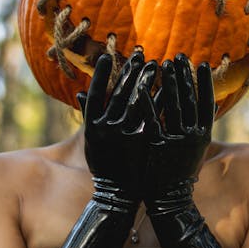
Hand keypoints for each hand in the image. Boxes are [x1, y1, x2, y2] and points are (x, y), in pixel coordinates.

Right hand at [77, 52, 156, 200]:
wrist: (117, 193)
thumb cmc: (103, 164)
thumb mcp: (92, 141)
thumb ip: (89, 115)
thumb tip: (81, 93)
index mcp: (91, 126)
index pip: (95, 93)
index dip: (102, 74)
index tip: (107, 56)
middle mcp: (106, 128)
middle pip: (119, 93)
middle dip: (130, 72)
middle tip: (140, 55)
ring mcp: (125, 135)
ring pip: (137, 101)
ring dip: (146, 81)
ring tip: (156, 65)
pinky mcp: (142, 142)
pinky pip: (152, 116)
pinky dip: (159, 101)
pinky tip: (167, 88)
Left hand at [140, 54, 213, 202]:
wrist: (169, 198)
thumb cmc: (181, 172)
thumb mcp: (197, 150)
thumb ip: (200, 126)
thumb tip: (210, 104)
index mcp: (203, 135)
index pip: (206, 102)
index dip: (204, 82)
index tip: (202, 64)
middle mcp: (192, 135)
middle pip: (189, 99)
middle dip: (184, 76)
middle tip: (179, 57)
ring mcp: (176, 140)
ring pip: (173, 105)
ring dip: (168, 83)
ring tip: (164, 64)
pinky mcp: (158, 145)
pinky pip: (152, 118)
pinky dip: (147, 101)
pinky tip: (141, 86)